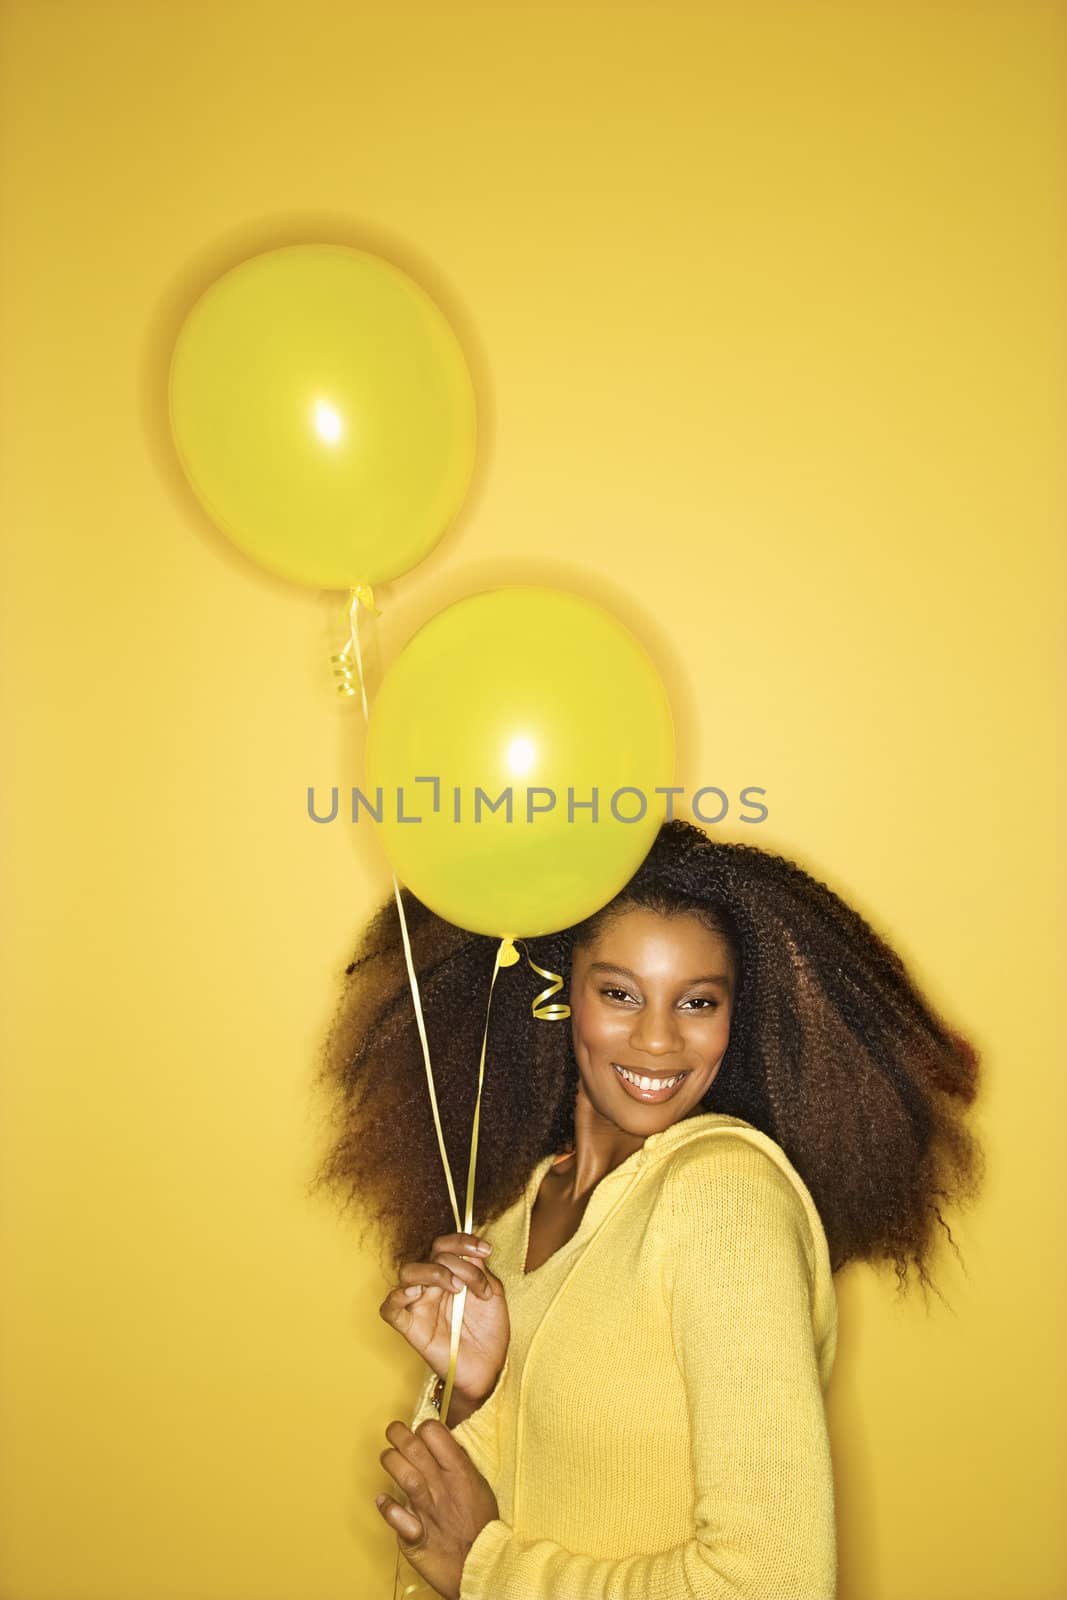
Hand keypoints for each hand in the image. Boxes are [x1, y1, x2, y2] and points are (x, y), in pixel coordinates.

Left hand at [376, 1416, 499, 1599]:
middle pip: (413, 1449)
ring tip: (388, 1457)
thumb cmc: (482, 1528)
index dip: (424, 1426)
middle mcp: (442, 1488)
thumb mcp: (480, 1487)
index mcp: (461, 1473)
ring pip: (403, 1475)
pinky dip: (387, 1507)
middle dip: (398, 1434)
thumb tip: (444, 1444)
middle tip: (394, 1431)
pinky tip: (382, 1500)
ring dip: (390, 1461)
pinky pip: (396, 1517)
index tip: (421, 1430)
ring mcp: (427, 1511)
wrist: (482, 1568)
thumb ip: (461, 1465)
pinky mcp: (415, 1536)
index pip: (435, 1433)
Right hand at [379, 1232, 508, 1402]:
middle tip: (471, 1283)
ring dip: (433, 1272)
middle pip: (430, 1254)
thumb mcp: (491, 1293)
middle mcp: (433, 1286)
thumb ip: (479, 1270)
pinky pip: (390, 1309)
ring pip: (408, 1272)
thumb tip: (470, 1252)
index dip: (463, 1240)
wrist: (489, 1368)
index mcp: (450, 1274)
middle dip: (455, 1260)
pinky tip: (416, 1293)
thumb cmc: (489, 1332)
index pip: (445, 1245)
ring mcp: (420, 1305)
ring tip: (456, 1288)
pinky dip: (397, 1296)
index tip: (486, 1250)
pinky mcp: (411, 1328)